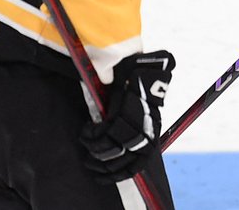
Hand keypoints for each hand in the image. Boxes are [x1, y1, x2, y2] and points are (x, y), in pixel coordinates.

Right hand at [80, 51, 173, 182]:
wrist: (135, 62)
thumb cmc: (134, 86)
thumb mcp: (139, 110)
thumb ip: (133, 128)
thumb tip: (123, 147)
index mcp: (151, 131)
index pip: (138, 163)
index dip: (120, 173)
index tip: (104, 176)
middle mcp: (146, 129)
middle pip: (121, 159)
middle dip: (102, 163)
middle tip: (89, 160)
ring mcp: (135, 120)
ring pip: (110, 148)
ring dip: (94, 149)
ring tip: (87, 141)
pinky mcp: (121, 111)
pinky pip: (102, 134)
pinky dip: (90, 135)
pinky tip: (87, 129)